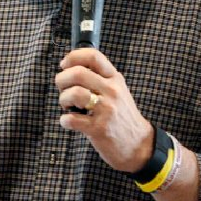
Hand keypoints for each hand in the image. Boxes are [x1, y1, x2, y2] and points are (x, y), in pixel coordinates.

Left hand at [57, 48, 153, 172]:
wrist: (139, 145)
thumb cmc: (121, 116)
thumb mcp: (117, 91)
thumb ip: (99, 78)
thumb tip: (71, 68)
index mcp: (115, 79)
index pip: (93, 56)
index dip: (73, 57)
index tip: (64, 66)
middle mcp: (112, 91)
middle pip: (78, 73)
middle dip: (61, 79)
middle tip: (62, 88)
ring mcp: (106, 110)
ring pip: (74, 93)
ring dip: (63, 99)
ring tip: (67, 106)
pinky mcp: (99, 129)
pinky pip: (71, 119)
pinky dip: (64, 120)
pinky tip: (70, 122)